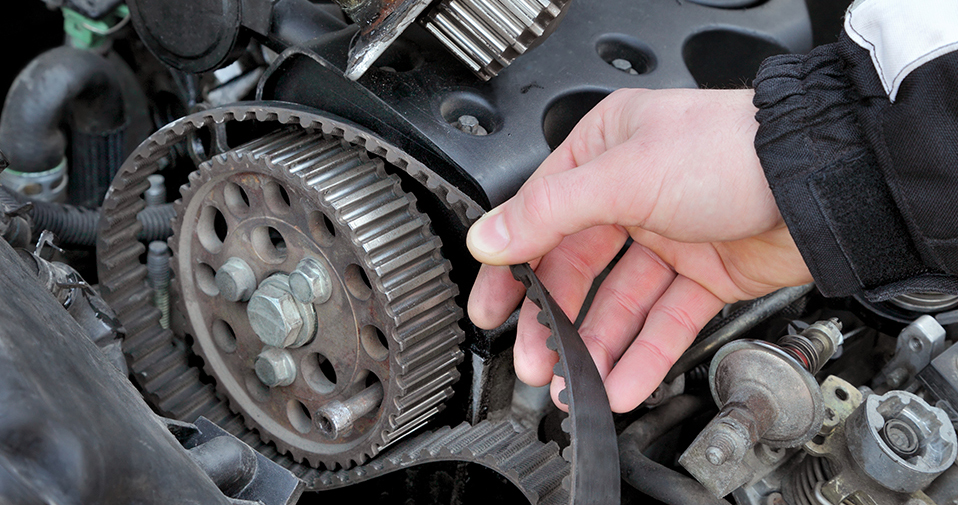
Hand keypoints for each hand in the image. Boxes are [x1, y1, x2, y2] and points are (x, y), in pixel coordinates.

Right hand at [465, 88, 811, 412]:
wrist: (821, 181)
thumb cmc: (731, 150)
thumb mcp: (625, 173)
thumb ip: (549, 212)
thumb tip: (490, 237)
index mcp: (603, 152)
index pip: (539, 216)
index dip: (511, 266)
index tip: (490, 308)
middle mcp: (631, 193)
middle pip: (576, 270)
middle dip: (554, 321)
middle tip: (535, 362)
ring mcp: (668, 237)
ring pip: (618, 304)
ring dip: (596, 348)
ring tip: (578, 385)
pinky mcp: (704, 276)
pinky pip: (663, 322)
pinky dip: (643, 355)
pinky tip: (623, 383)